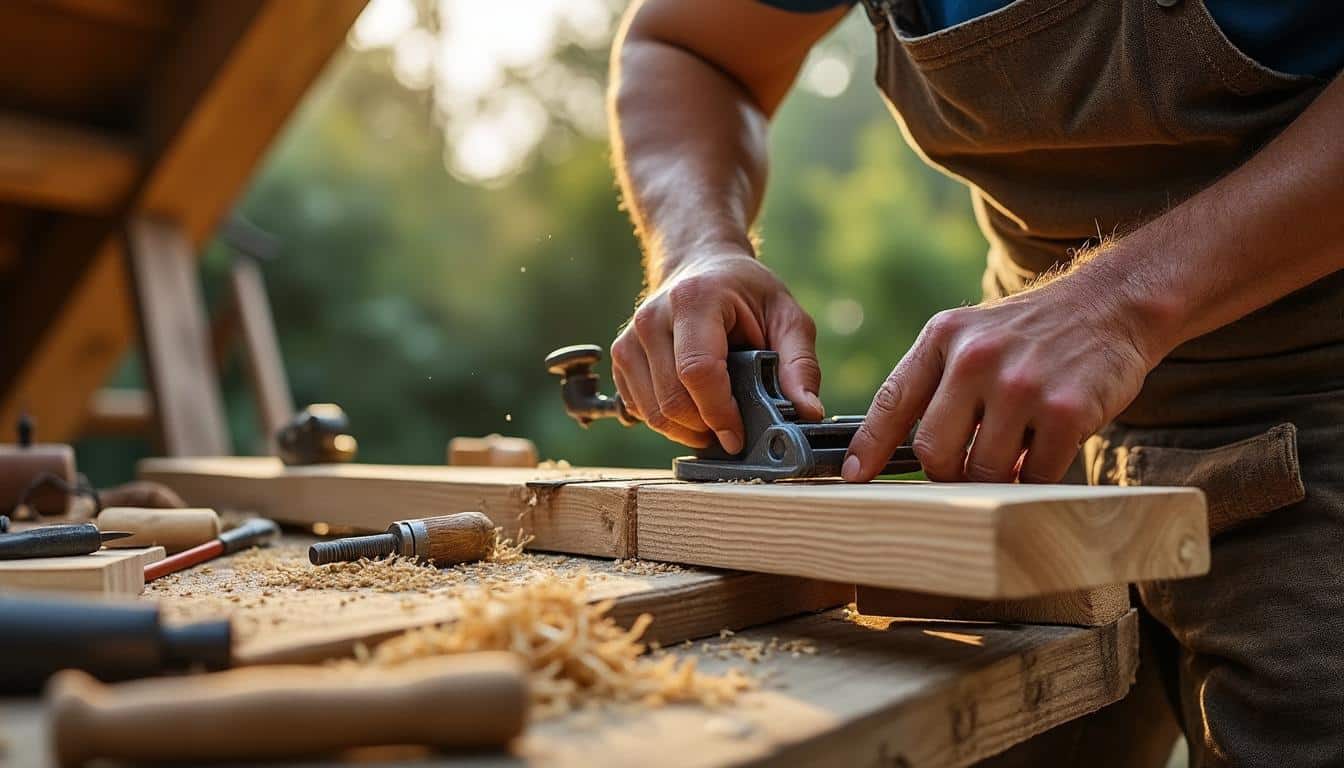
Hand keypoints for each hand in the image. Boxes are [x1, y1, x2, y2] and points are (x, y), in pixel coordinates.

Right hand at [612, 251, 823, 450]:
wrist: (698, 263)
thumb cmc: (745, 291)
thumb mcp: (786, 316)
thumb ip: (800, 364)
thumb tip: (808, 413)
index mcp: (694, 300)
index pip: (698, 371)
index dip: (719, 413)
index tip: (739, 436)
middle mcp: (652, 318)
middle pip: (672, 400)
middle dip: (705, 428)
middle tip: (733, 431)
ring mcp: (630, 339)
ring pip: (653, 413)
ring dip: (687, 430)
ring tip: (715, 419)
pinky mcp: (621, 357)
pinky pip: (640, 409)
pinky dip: (668, 421)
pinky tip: (692, 406)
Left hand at [843, 273, 1165, 483]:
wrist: (1111, 305)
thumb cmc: (1031, 334)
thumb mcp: (970, 336)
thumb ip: (934, 383)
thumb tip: (894, 450)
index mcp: (943, 338)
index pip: (892, 402)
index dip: (868, 447)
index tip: (853, 478)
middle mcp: (975, 358)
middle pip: (933, 452)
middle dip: (945, 472)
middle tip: (965, 468)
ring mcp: (1020, 385)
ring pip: (982, 470)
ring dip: (994, 477)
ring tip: (1012, 453)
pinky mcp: (1065, 410)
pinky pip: (1033, 474)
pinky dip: (1034, 477)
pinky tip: (1043, 452)